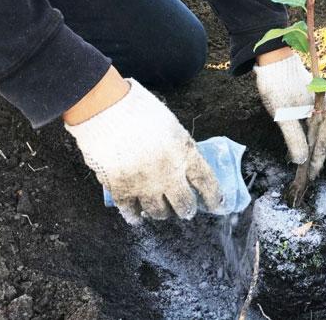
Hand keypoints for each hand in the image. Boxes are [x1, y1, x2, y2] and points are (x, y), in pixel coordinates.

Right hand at [65, 78, 220, 224]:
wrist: (107, 109)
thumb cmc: (140, 110)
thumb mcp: (173, 126)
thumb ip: (181, 149)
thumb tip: (185, 166)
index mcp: (186, 153)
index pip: (207, 183)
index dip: (214, 198)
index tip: (218, 205)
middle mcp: (169, 174)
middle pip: (184, 204)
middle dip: (187, 209)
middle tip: (186, 209)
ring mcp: (145, 184)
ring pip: (159, 213)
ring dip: (162, 213)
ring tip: (161, 211)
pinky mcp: (122, 189)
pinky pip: (131, 212)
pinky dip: (135, 215)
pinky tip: (137, 215)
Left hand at [254, 52, 325, 178]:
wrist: (273, 56)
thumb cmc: (278, 84)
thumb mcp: (283, 115)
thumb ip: (294, 138)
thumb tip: (301, 160)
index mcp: (322, 111)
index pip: (322, 143)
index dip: (316, 161)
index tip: (311, 176)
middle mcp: (325, 106)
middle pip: (325, 137)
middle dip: (318, 155)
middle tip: (310, 172)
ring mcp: (319, 101)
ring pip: (321, 128)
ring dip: (315, 144)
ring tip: (308, 158)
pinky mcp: (311, 97)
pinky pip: (316, 120)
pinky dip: (312, 133)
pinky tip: (305, 137)